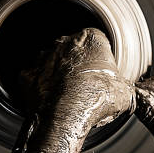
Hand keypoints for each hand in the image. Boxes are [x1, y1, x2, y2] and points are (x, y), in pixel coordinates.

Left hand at [21, 28, 135, 137]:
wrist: (68, 114)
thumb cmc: (98, 97)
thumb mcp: (125, 92)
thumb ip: (123, 86)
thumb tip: (125, 93)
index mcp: (91, 38)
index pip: (98, 43)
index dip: (102, 62)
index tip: (104, 77)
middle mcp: (64, 42)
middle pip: (73, 52)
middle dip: (78, 66)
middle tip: (87, 89)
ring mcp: (43, 58)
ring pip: (52, 64)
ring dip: (59, 77)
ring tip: (69, 98)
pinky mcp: (27, 76)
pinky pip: (35, 81)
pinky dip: (41, 90)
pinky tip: (51, 103)